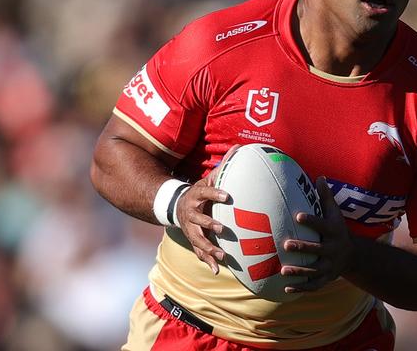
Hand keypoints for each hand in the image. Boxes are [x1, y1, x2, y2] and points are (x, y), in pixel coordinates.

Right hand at [175, 145, 238, 273]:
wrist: (176, 206)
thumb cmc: (200, 191)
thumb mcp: (209, 178)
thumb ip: (224, 165)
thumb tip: (240, 146)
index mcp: (196, 195)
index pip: (205, 192)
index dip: (214, 193)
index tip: (227, 196)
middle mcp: (191, 213)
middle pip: (198, 220)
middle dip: (209, 224)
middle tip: (222, 227)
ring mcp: (190, 228)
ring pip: (197, 239)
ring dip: (208, 247)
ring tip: (222, 254)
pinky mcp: (192, 239)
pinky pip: (199, 252)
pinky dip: (207, 261)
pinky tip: (217, 270)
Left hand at [280, 176, 353, 292]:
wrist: (353, 256)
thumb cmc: (337, 229)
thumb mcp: (335, 213)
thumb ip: (326, 196)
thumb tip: (319, 176)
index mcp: (334, 232)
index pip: (322, 225)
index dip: (311, 221)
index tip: (297, 216)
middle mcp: (333, 250)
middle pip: (318, 250)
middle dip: (303, 248)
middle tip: (286, 244)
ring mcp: (330, 266)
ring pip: (314, 271)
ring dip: (299, 271)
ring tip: (283, 271)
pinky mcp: (326, 279)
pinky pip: (314, 286)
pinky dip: (301, 288)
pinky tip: (286, 288)